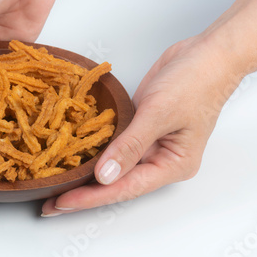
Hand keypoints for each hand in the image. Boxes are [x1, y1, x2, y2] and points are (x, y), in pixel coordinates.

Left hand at [42, 35, 241, 214]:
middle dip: (83, 192)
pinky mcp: (138, 126)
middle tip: (49, 203)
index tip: (62, 202)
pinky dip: (93, 149)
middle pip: (116, 183)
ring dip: (85, 173)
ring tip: (55, 184)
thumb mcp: (160, 114)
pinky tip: (72, 154)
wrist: (206, 53)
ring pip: (112, 164)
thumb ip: (131, 146)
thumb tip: (104, 176)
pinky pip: (113, 143)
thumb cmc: (196, 82)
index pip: (125, 188)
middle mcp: (158, 159)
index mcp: (172, 165)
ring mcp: (147, 143)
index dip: (92, 197)